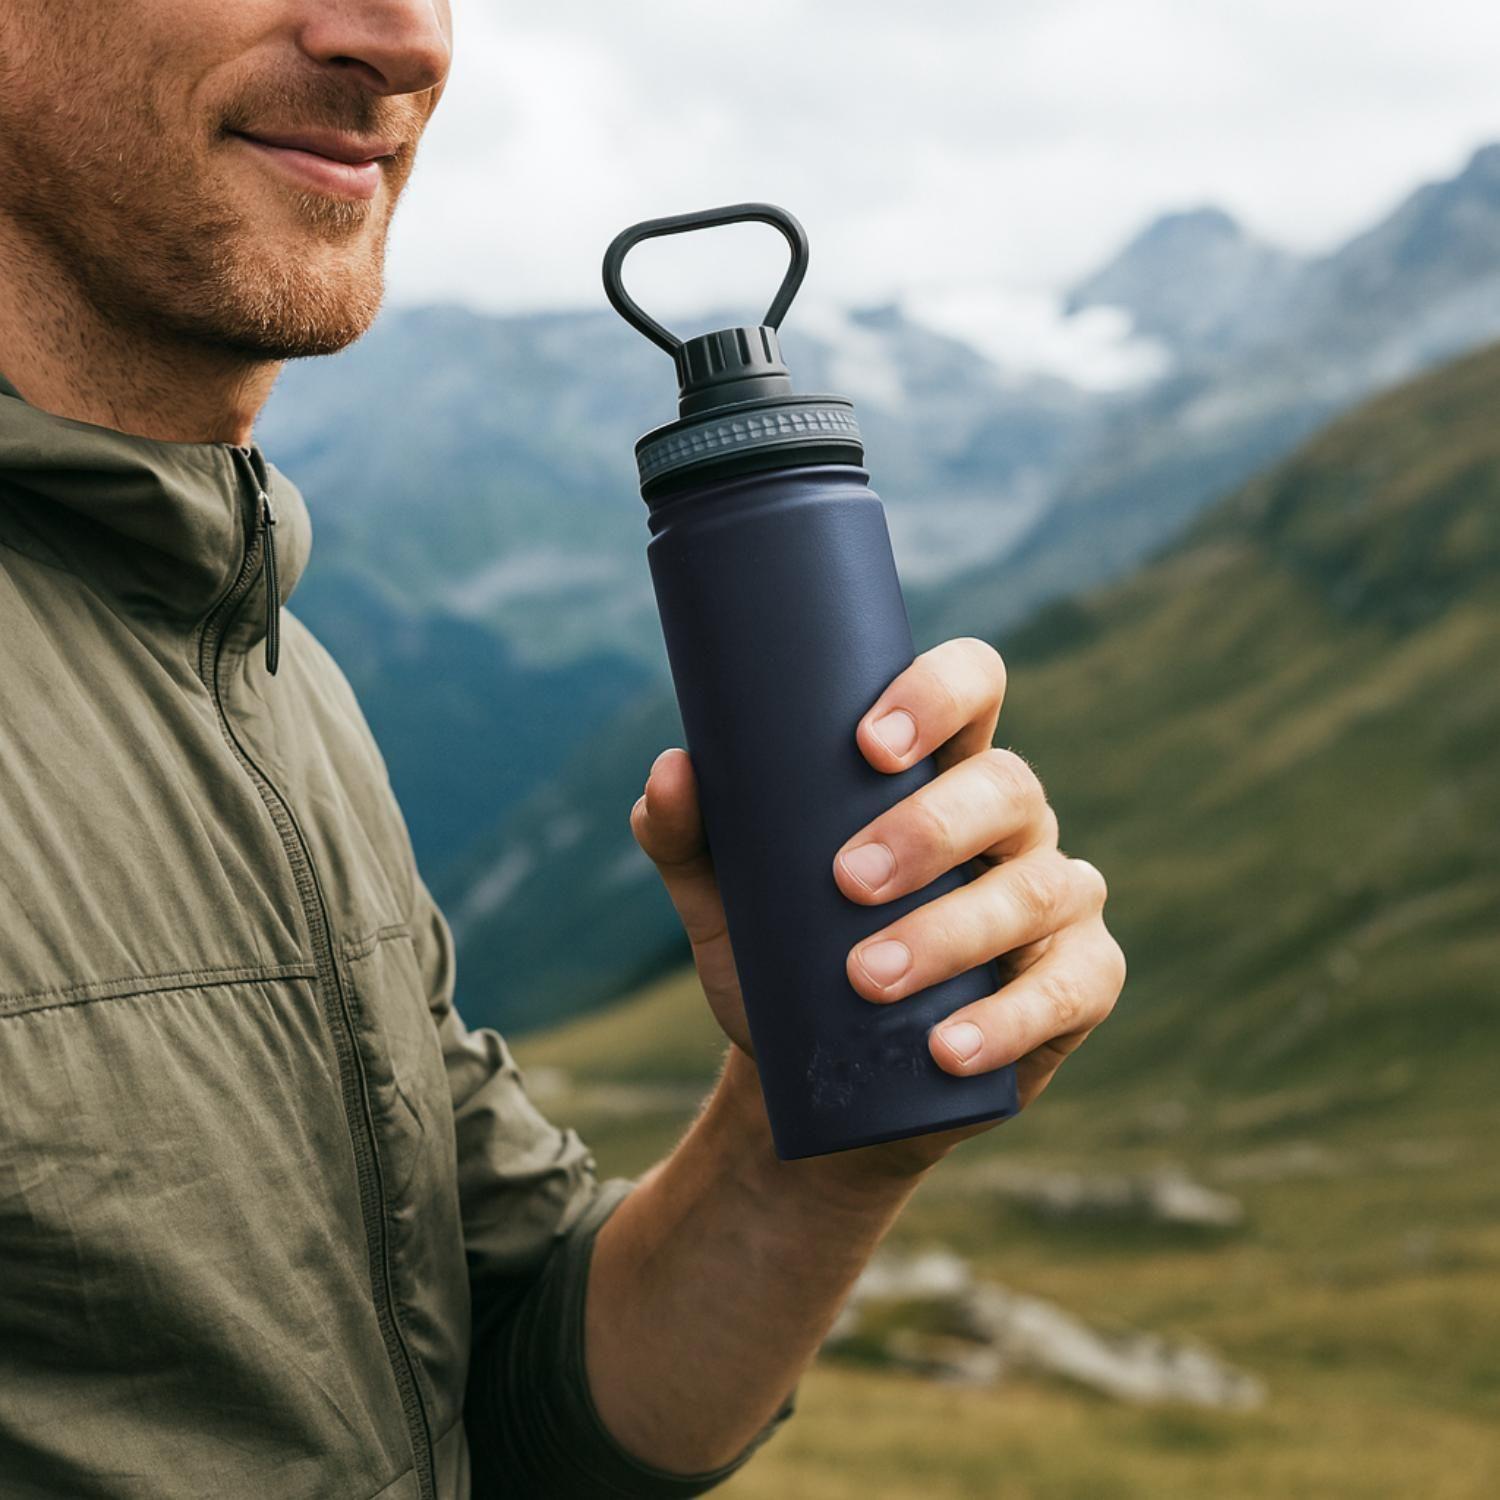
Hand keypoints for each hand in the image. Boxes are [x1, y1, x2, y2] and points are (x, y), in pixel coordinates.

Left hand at [630, 636, 1123, 1164]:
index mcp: (939, 770)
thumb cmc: (787, 961)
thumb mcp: (727, 898)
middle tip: (847, 883)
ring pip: (1036, 889)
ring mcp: (1054, 895)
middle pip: (1006, 787)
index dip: (936, 694)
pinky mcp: (1081, 978)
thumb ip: (687, 834)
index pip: (971, 686)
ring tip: (869, 979)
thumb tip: (672, 769)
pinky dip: (1010, 1019)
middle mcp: (1009, 820)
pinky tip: (947, 1046)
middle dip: (928, 831)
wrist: (828, 1091)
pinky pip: (1071, 986)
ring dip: (952, 933)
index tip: (868, 744)